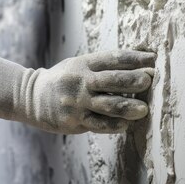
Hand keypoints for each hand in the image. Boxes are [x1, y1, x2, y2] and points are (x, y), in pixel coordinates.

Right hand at [0, 50, 155, 133]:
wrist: (31, 97)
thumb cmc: (64, 79)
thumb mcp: (78, 65)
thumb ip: (102, 66)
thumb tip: (138, 63)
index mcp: (84, 64)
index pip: (113, 58)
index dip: (134, 58)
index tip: (153, 58)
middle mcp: (80, 81)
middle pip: (111, 80)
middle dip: (132, 80)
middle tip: (150, 80)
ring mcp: (76, 102)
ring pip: (106, 105)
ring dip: (127, 107)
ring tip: (144, 109)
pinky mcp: (73, 120)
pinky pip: (97, 124)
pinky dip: (113, 125)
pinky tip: (125, 125)